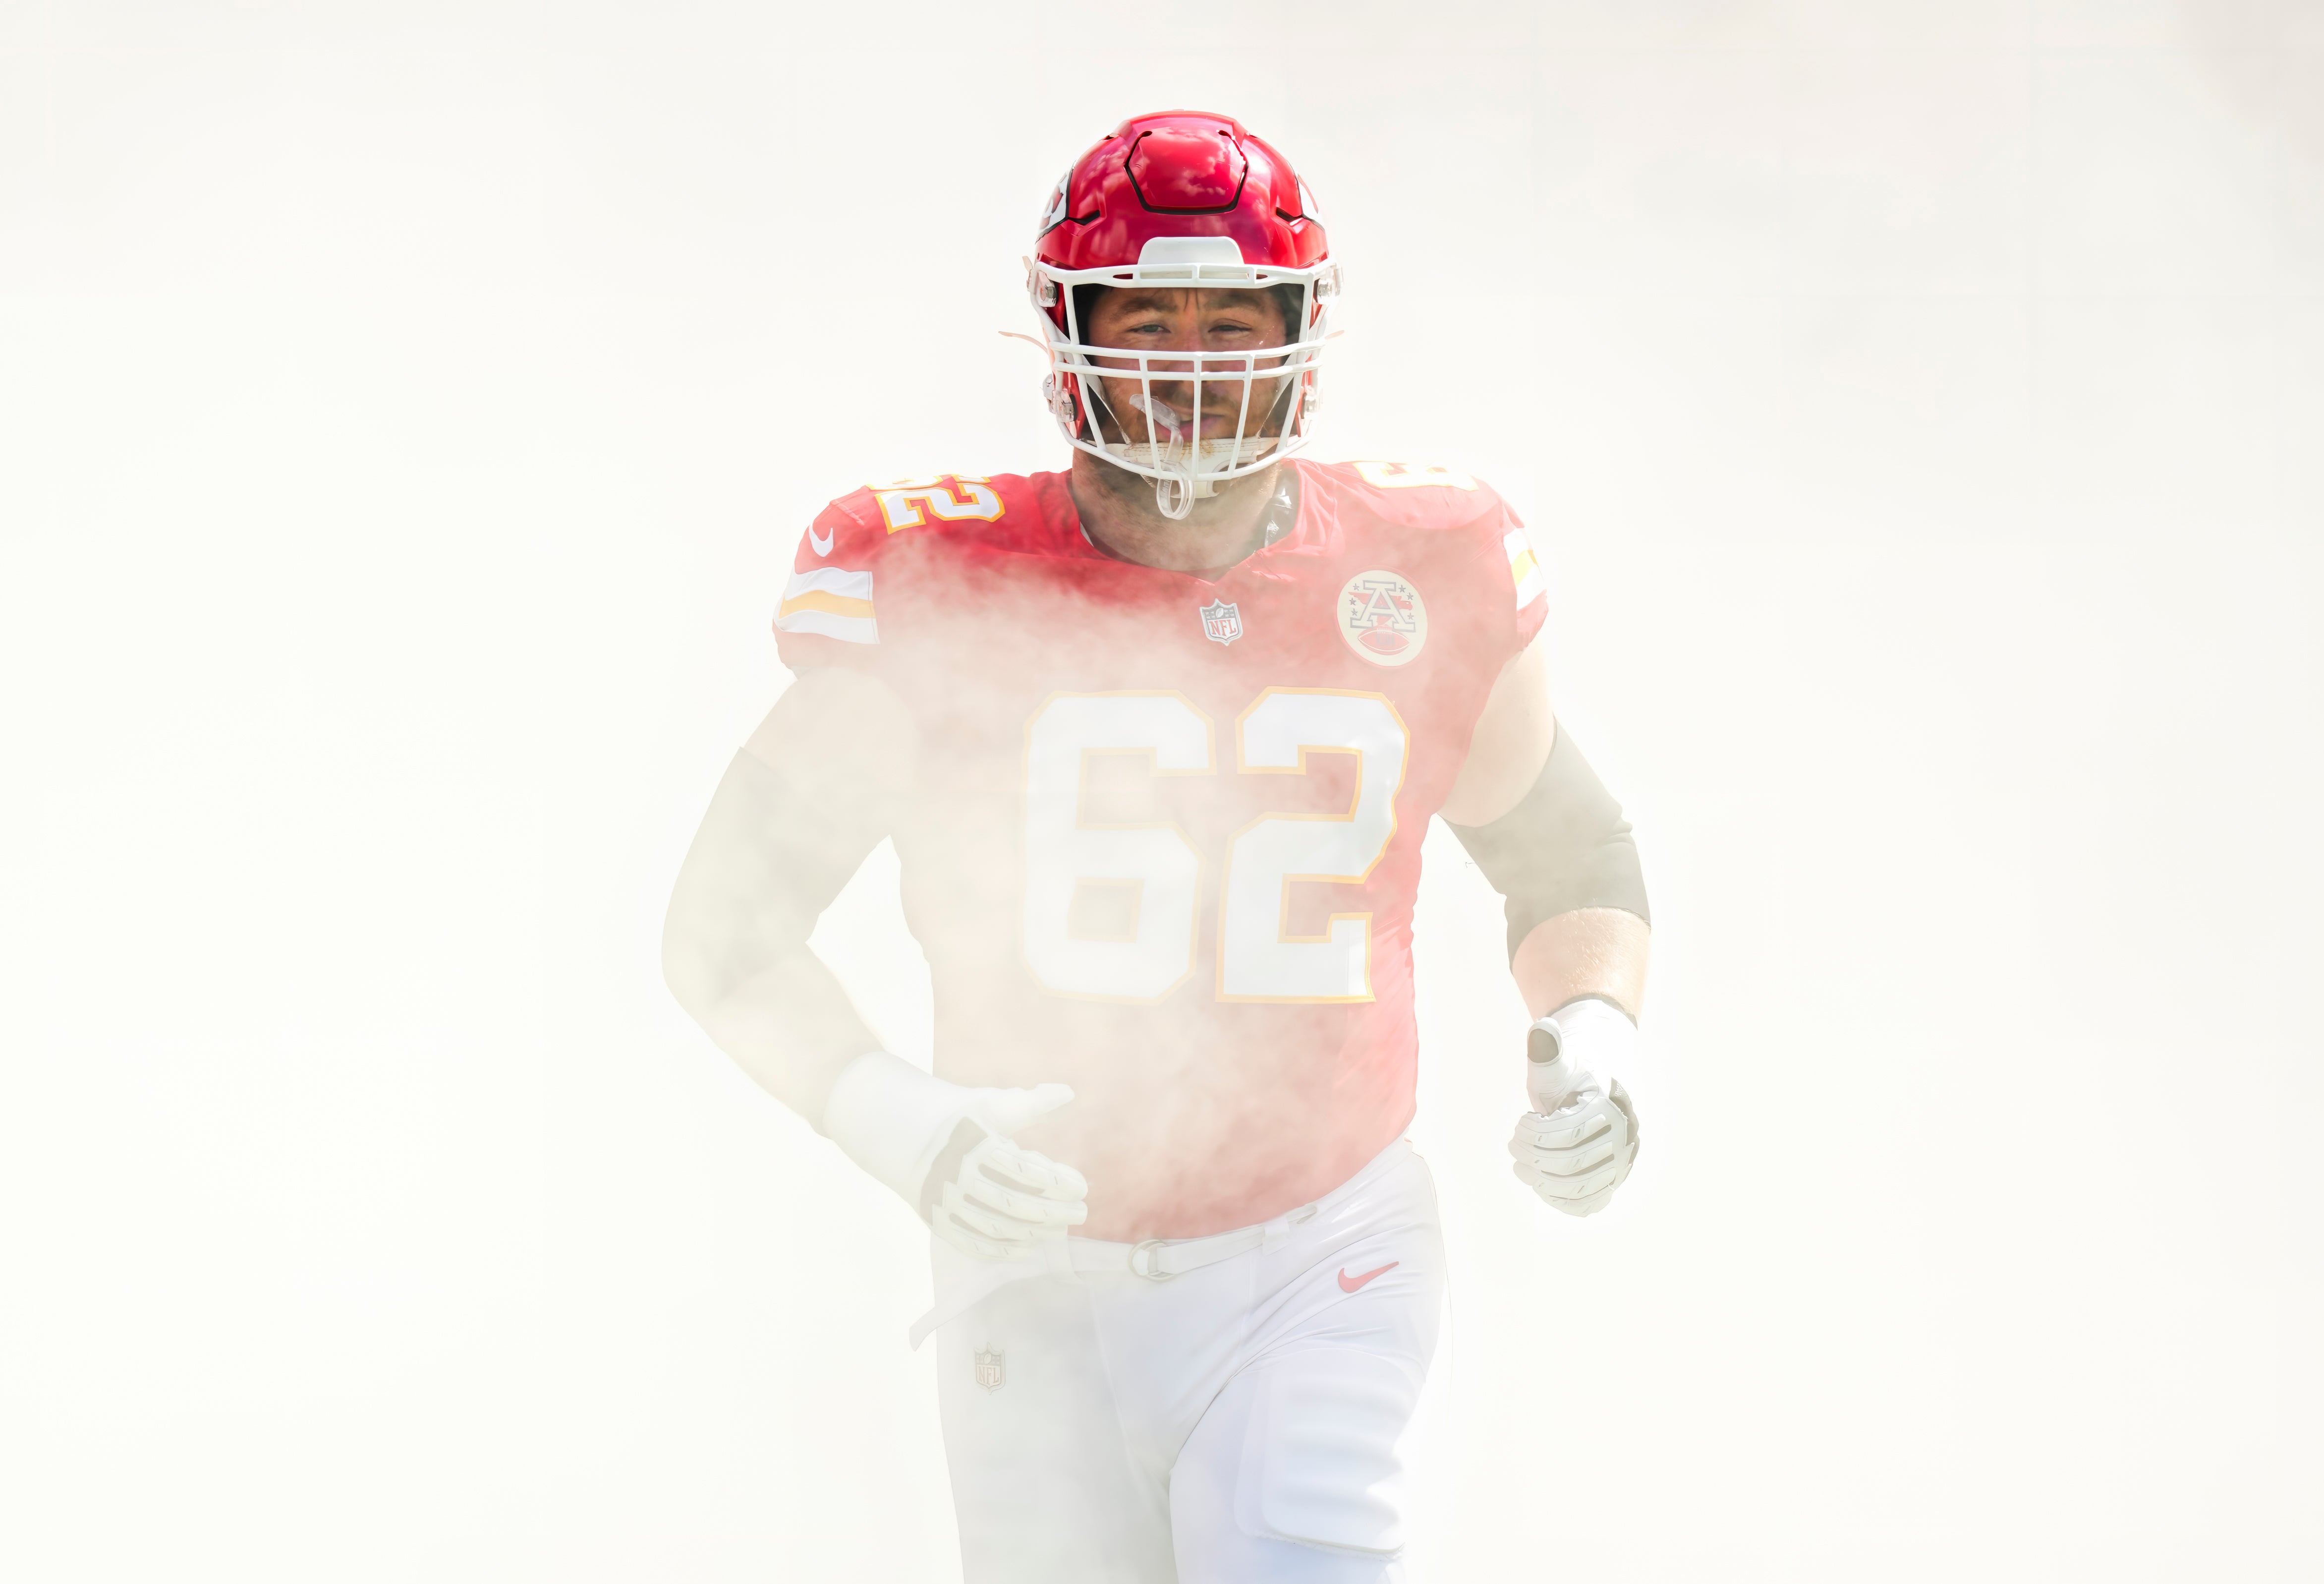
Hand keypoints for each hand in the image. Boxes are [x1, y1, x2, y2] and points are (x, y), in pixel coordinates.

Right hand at [820, 1053, 1089, 1260]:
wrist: (900, 1134)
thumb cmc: (957, 1116)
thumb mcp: (990, 1103)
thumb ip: (1031, 1104)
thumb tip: (1069, 1094)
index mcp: (974, 1144)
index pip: (1025, 1170)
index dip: (1058, 1181)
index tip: (1082, 1186)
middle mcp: (957, 1176)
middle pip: (1014, 1203)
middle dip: (1053, 1213)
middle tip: (1081, 1213)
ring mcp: (945, 1202)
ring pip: (996, 1227)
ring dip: (1034, 1233)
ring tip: (1060, 1230)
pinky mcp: (936, 1220)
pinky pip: (971, 1244)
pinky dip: (1001, 1251)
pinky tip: (1027, 1248)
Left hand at [1508, 1000, 1640, 1216]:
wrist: (1600, 1079)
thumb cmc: (1572, 1070)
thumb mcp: (1557, 1059)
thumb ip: (1548, 1049)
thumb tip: (1542, 1031)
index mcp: (1610, 1107)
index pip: (1566, 1136)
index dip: (1535, 1135)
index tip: (1523, 1122)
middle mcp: (1624, 1136)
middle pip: (1571, 1164)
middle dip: (1535, 1157)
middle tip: (1515, 1146)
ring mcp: (1622, 1161)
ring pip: (1580, 1188)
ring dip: (1544, 1182)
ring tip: (1523, 1167)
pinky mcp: (1614, 1178)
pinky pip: (1590, 1202)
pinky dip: (1563, 1201)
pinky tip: (1542, 1187)